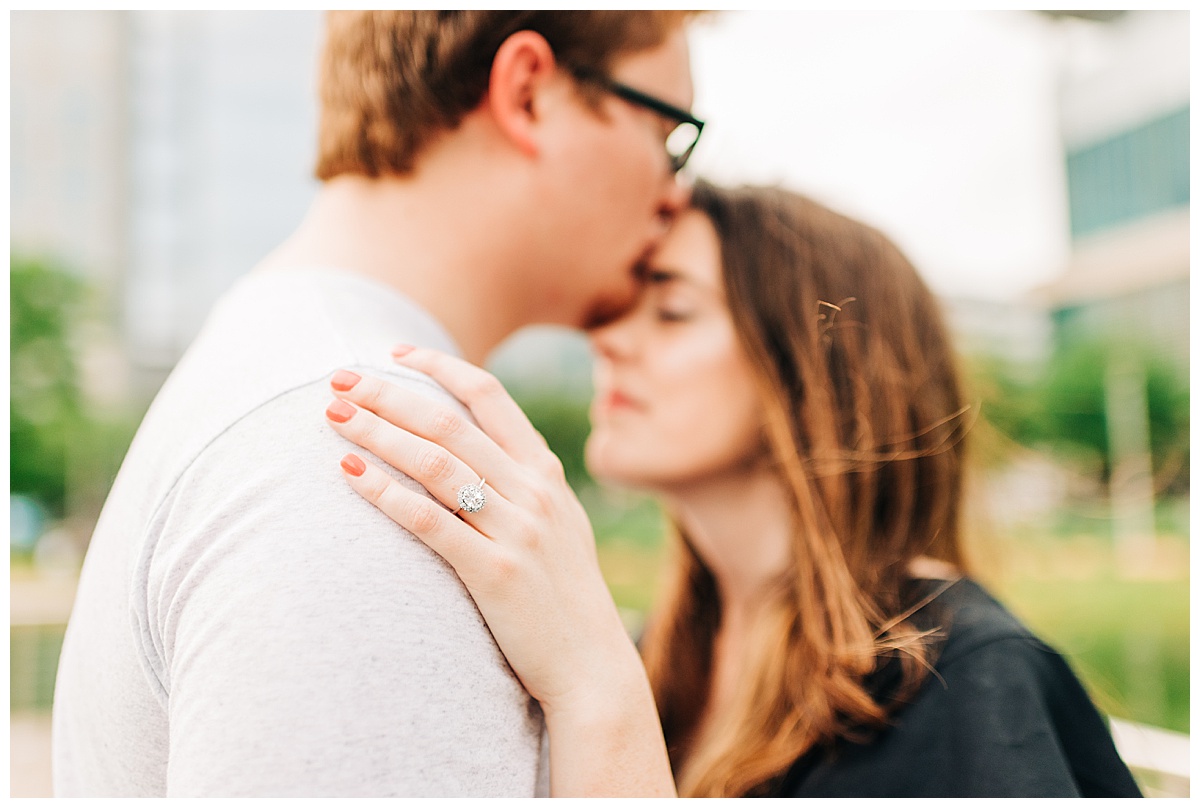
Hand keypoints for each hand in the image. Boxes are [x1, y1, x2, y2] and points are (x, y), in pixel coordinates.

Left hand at [322, 347, 640, 716]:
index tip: (395, 353)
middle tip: (339, 379)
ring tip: (333, 417)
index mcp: (545, 471)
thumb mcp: (560, 522)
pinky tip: (350, 474)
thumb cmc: (565, 594)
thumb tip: (480, 444)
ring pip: (435, 464)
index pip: (489, 395)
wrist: (591, 665)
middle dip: (389, 394)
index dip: (439, 367)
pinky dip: (386, 493)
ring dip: (379, 434)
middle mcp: (533, 491)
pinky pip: (430, 522)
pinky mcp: (495, 573)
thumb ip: (526, 480)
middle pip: (449, 423)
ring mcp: (516, 531)